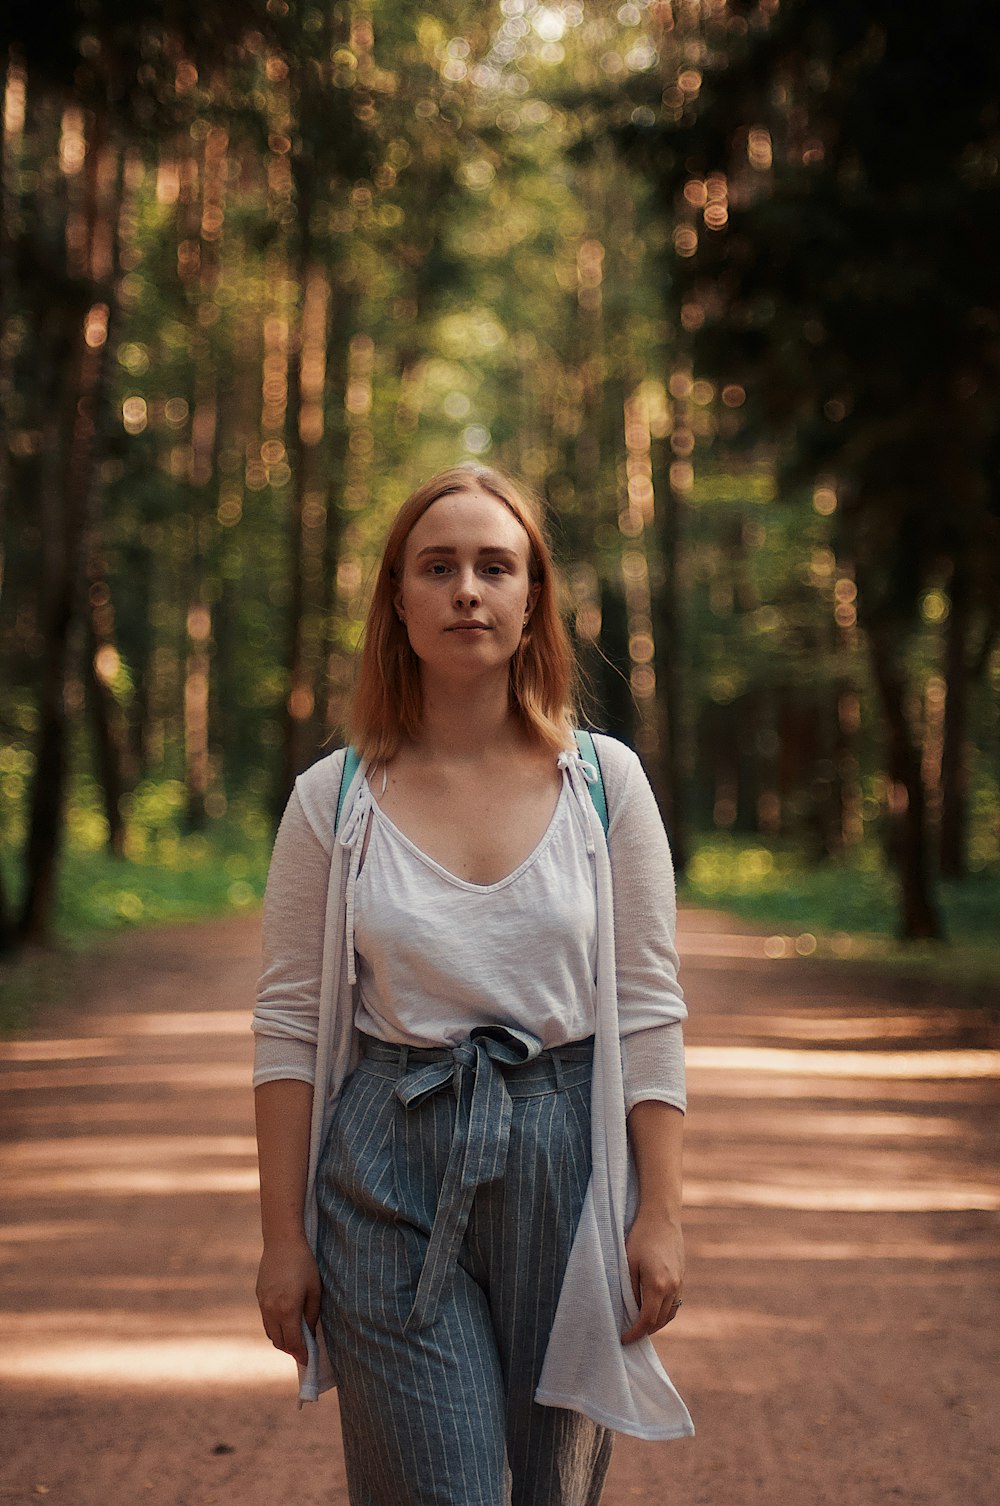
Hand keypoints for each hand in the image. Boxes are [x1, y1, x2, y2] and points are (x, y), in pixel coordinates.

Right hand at [256, 1234, 321, 1366]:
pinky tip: (285, 1320)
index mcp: (287, 1309)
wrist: (282, 1241)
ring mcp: (263, 1303)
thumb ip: (312, 1314)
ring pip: (270, 1332)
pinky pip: (266, 1319)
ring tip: (295, 1336)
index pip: (293, 1342)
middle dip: (291, 1349)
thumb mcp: (315, 1289)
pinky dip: (275, 1326)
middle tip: (303, 1349)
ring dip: (282, 1339)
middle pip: (279, 1342)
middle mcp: (271, 1310)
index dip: (301, 1354)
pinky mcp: (259, 1296)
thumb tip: (310, 1333)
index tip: (308, 1360)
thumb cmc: (304, 1263)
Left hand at [621, 1210, 683, 1344]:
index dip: (635, 1333)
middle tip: (630, 1335)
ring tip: (641, 1327)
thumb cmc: (640, 1237)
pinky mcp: (682, 1277)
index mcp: (657, 1285)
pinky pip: (675, 1303)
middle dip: (645, 1331)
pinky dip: (664, 1312)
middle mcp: (672, 1287)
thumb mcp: (628, 1263)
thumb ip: (630, 1290)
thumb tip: (630, 1311)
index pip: (646, 1320)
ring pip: (669, 1314)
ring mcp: (679, 1283)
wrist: (662, 1217)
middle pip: (660, 1321)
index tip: (624, 1340)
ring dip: (656, 1323)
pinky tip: (653, 1310)